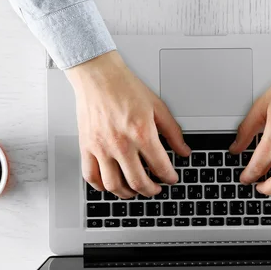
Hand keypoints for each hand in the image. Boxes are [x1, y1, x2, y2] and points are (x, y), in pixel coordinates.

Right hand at [66, 51, 189, 198]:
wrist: (98, 75)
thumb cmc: (125, 88)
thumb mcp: (157, 107)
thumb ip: (173, 132)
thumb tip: (184, 151)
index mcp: (141, 133)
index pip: (160, 167)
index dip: (170, 177)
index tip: (171, 179)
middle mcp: (120, 144)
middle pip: (138, 182)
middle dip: (151, 190)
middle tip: (156, 189)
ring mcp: (101, 147)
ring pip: (114, 185)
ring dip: (127, 193)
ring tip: (135, 190)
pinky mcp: (86, 146)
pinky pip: (91, 176)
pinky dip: (100, 186)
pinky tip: (110, 185)